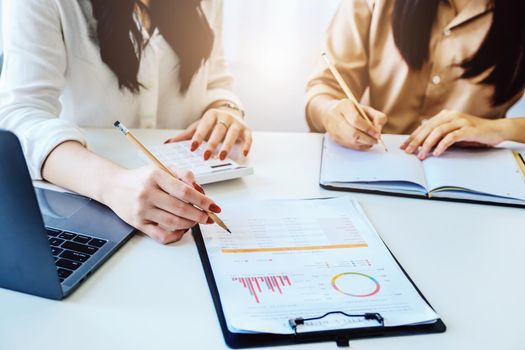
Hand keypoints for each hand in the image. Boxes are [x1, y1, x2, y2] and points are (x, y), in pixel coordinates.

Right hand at [102, 165, 220, 243]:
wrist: (114, 186)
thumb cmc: (142, 178)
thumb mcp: (162, 168)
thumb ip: (183, 174)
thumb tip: (199, 189)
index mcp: (155, 176)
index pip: (184, 190)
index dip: (202, 200)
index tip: (213, 206)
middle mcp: (147, 193)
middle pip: (181, 208)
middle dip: (200, 215)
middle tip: (209, 217)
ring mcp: (142, 210)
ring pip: (173, 222)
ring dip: (190, 224)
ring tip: (196, 221)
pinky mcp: (137, 223)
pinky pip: (160, 235)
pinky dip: (176, 235)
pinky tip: (182, 229)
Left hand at [165, 107, 252, 160]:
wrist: (230, 114)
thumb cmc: (212, 124)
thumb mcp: (199, 127)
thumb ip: (185, 135)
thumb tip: (167, 143)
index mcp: (211, 115)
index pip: (204, 126)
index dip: (198, 136)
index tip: (192, 147)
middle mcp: (225, 118)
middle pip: (218, 130)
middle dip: (212, 144)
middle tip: (205, 156)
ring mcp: (236, 123)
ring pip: (232, 134)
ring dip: (227, 146)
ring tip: (221, 158)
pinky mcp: (246, 130)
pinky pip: (248, 138)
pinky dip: (247, 146)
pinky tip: (244, 154)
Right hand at [322, 99, 386, 149]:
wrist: (331, 113)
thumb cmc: (351, 111)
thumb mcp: (365, 109)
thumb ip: (376, 116)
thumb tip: (379, 128)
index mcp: (344, 106)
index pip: (356, 120)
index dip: (368, 129)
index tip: (378, 133)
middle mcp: (335, 117)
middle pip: (353, 133)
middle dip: (368, 139)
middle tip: (376, 140)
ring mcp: (333, 129)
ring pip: (351, 141)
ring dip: (365, 143)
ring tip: (372, 141)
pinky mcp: (334, 138)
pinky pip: (349, 145)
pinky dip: (360, 146)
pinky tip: (365, 143)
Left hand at [401, 110, 505, 159]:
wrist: (496, 130)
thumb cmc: (472, 134)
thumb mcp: (452, 134)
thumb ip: (439, 137)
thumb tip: (419, 146)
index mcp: (445, 115)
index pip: (424, 127)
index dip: (412, 137)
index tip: (403, 146)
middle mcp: (451, 115)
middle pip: (428, 128)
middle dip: (416, 141)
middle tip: (407, 152)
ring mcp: (460, 121)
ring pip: (438, 132)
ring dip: (427, 145)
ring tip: (420, 156)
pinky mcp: (469, 129)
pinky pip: (452, 137)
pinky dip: (442, 145)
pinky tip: (436, 153)